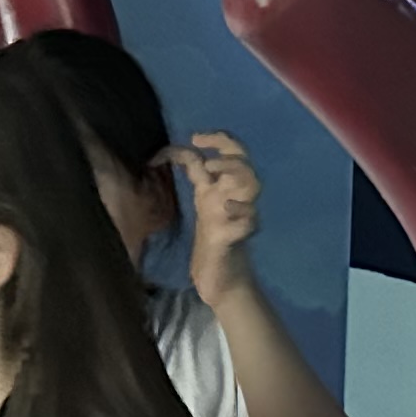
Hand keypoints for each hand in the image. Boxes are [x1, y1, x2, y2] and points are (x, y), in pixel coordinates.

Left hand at [171, 130, 263, 305]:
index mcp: (219, 189)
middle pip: (242, 161)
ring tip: (213, 169)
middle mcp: (232, 197)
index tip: (193, 137)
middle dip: (228, 147)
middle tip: (207, 154)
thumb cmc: (210, 242)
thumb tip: (163, 155)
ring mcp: (239, 216)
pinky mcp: (238, 237)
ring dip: (234, 170)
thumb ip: (193, 177)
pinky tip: (228, 209)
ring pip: (252, 185)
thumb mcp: (198, 203)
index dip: (212, 140)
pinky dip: (240, 212)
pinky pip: (248, 221)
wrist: (221, 279)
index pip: (223, 153)